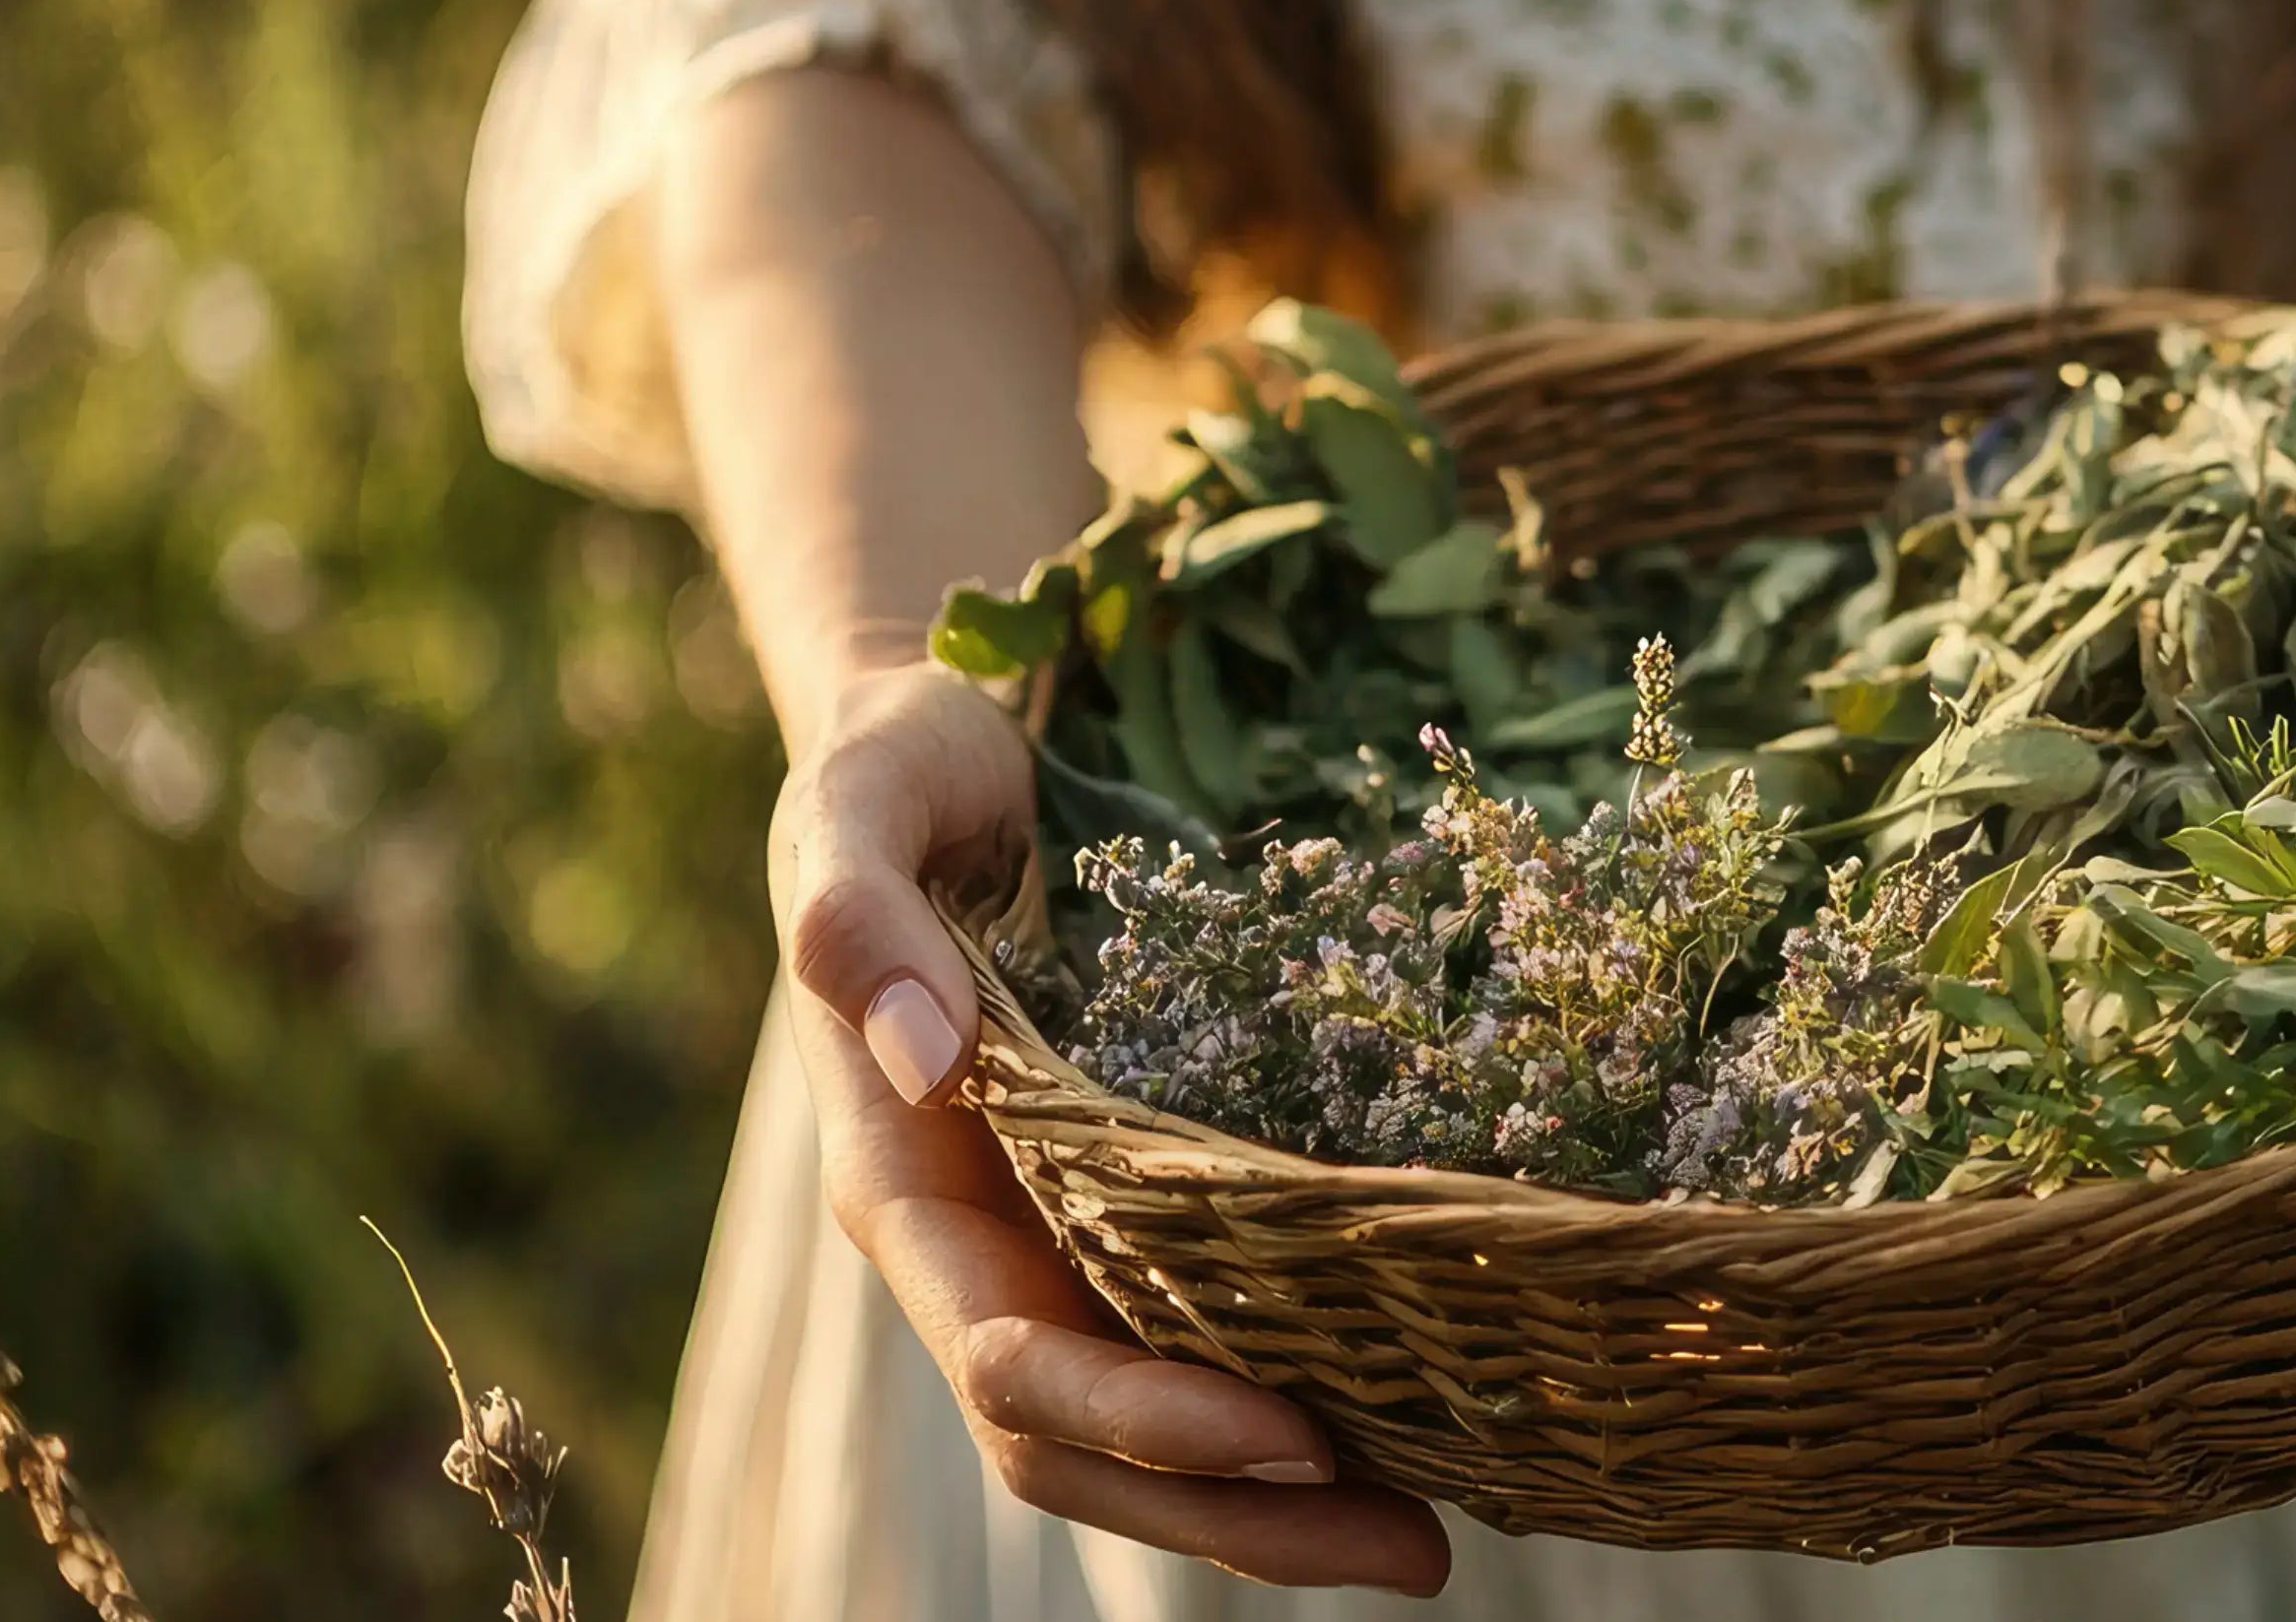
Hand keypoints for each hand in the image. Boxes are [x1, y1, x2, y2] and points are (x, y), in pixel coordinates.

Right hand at [772, 663, 1451, 1590]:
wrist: (955, 753)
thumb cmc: (907, 771)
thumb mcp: (863, 796)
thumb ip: (854, 911)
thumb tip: (921, 1045)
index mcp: (902, 1190)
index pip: (1014, 1362)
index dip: (1143, 1420)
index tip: (1288, 1438)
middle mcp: (983, 1251)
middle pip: (1090, 1448)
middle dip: (1238, 1515)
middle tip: (1417, 1551)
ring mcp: (1057, 1247)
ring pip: (1154, 1432)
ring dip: (1280, 1505)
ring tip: (1441, 1536)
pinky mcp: (1134, 1218)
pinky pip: (1210, 1346)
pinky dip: (1300, 1406)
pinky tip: (1425, 1420)